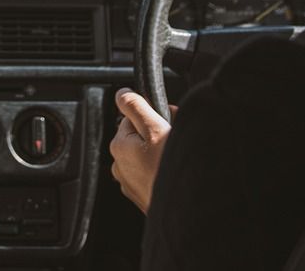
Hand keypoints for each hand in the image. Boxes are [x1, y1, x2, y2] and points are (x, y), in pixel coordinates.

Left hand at [109, 87, 174, 213]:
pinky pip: (152, 172)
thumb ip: (136, 107)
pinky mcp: (143, 195)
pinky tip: (174, 171)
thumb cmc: (170, 171)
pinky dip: (162, 168)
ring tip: (177, 156)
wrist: (186, 211)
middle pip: (141, 135)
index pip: (133, 117)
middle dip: (159, 132)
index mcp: (119, 145)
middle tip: (177, 137)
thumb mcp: (156, 129)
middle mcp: (120, 165)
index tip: (169, 120)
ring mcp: (131, 182)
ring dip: (162, 151)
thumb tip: (122, 93)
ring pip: (147, 154)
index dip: (154, 114)